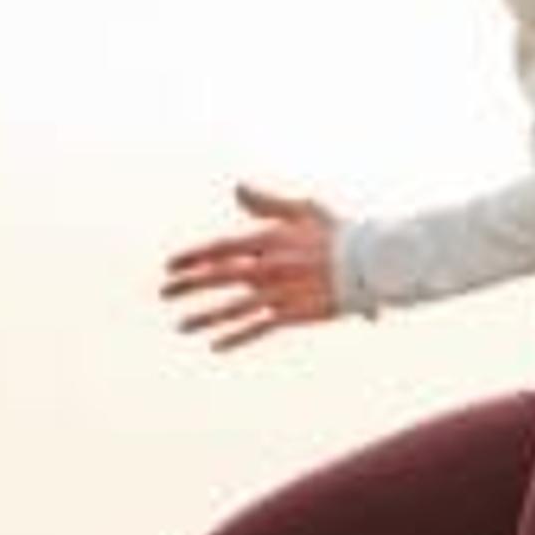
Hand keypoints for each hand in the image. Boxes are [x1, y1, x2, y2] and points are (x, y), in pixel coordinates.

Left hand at [160, 181, 348, 352]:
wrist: (371, 264)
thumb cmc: (339, 233)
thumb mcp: (304, 210)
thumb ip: (267, 203)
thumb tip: (236, 188)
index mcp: (269, 240)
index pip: (219, 249)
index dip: (191, 257)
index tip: (170, 266)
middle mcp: (269, 266)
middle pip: (217, 277)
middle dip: (186, 285)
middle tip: (163, 293)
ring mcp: (279, 292)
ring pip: (232, 308)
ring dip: (203, 317)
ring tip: (181, 326)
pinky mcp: (293, 313)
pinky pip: (257, 328)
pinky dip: (235, 338)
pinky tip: (215, 345)